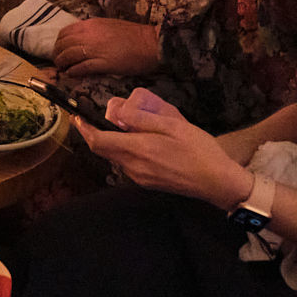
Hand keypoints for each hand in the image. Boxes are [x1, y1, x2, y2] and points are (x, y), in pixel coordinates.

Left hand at [51, 17, 161, 78]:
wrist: (151, 43)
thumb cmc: (134, 35)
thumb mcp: (108, 26)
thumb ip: (92, 31)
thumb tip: (82, 39)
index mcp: (90, 25)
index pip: (64, 33)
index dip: (59, 43)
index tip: (59, 49)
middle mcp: (89, 35)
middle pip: (63, 45)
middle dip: (57, 54)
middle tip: (58, 61)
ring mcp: (95, 49)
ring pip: (69, 56)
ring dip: (62, 64)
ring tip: (62, 69)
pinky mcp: (103, 64)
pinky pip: (81, 68)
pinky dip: (73, 71)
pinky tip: (72, 74)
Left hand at [79, 86, 254, 208]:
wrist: (218, 182)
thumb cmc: (199, 150)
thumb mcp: (172, 125)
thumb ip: (141, 119)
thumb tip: (117, 113)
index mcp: (138, 150)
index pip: (98, 141)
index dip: (85, 128)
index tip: (78, 117)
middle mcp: (134, 167)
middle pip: (104, 149)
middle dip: (99, 132)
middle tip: (112, 117)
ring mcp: (140, 178)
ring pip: (115, 156)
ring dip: (115, 141)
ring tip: (132, 127)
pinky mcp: (148, 183)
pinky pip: (127, 164)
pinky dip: (126, 151)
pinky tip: (144, 143)